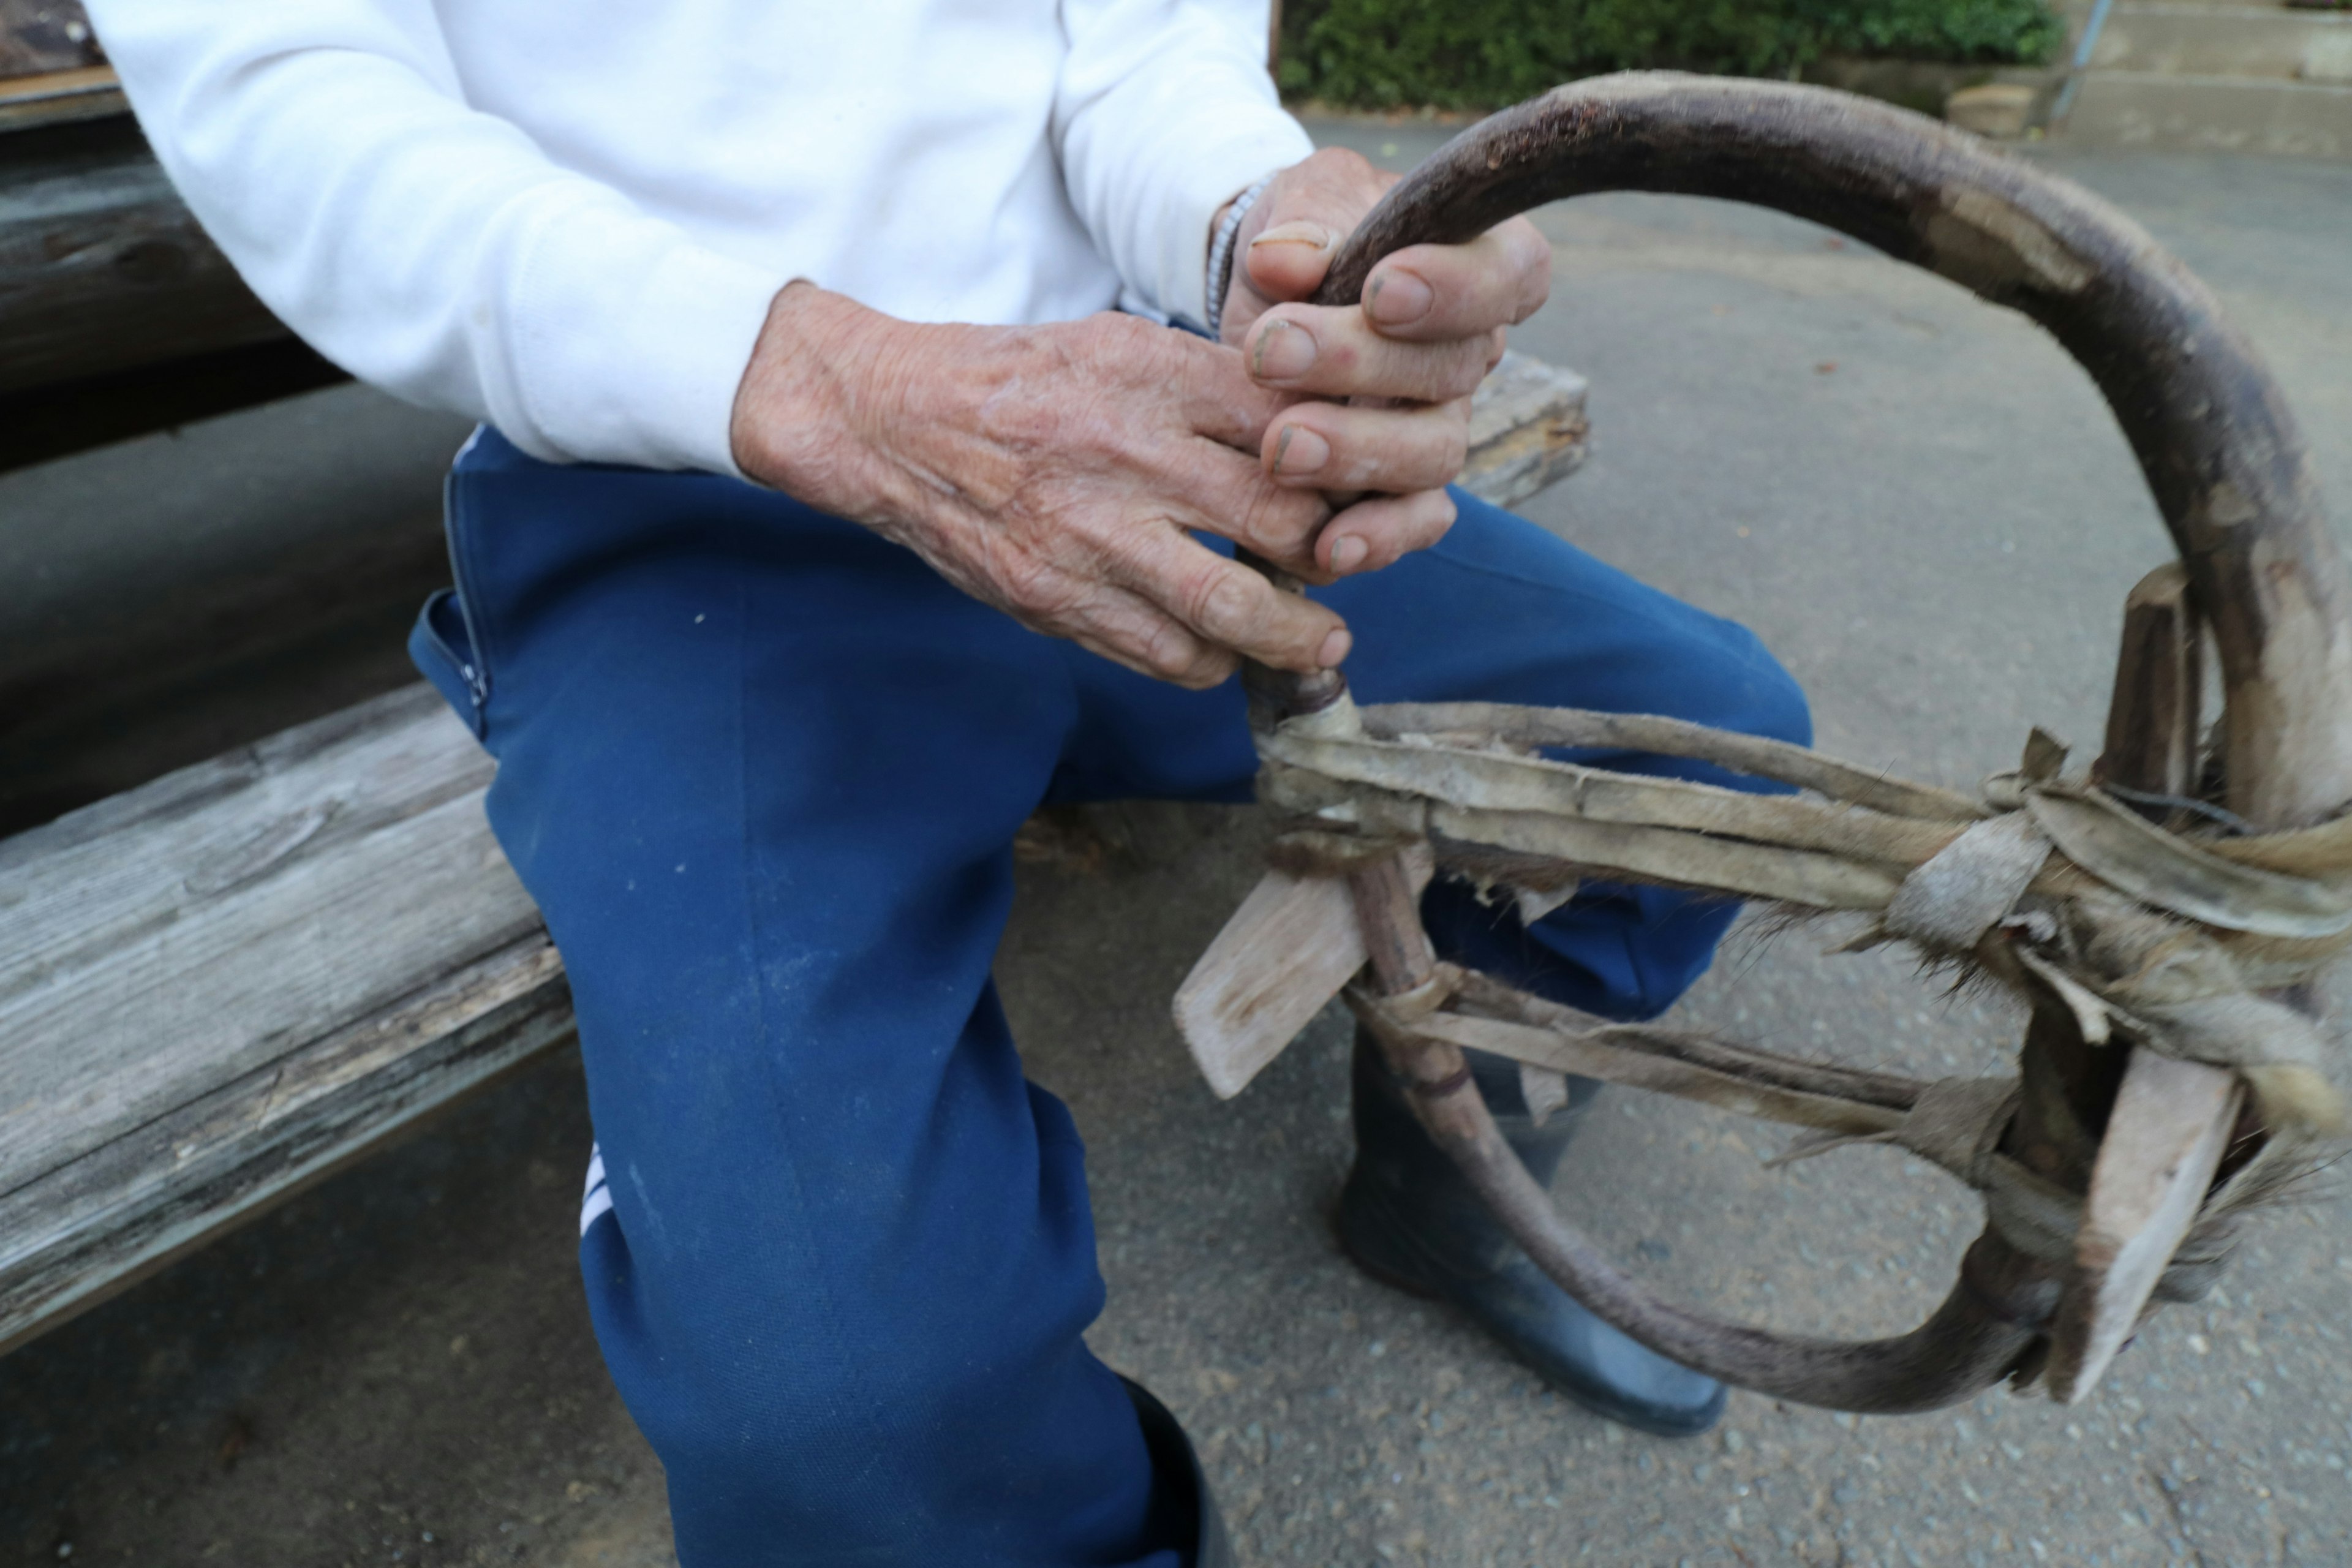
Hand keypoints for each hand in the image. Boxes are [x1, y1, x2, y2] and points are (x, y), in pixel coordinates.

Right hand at [731, 283, 1352, 688]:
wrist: (895, 423)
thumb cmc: (1025, 380)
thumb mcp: (1124, 344)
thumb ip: (1215, 386)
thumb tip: (1316, 434)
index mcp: (1154, 376)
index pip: (1289, 428)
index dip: (1344, 468)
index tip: (1363, 489)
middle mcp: (1129, 454)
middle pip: (1279, 518)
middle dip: (1335, 555)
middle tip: (1355, 568)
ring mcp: (1090, 534)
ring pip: (1228, 606)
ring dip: (1290, 636)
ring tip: (1322, 643)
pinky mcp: (1055, 598)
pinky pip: (1162, 652)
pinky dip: (1208, 660)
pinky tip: (1224, 652)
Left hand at [1218, 147, 1552, 574]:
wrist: (1269, 293)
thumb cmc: (1310, 232)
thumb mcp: (1305, 201)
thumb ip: (1306, 220)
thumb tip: (1282, 259)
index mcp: (1479, 261)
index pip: (1507, 275)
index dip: (1456, 289)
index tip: (1380, 290)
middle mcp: (1473, 350)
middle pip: (1453, 370)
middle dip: (1359, 366)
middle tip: (1270, 353)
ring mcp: (1441, 422)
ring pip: (1435, 454)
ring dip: (1356, 453)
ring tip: (1279, 447)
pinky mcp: (1403, 485)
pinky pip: (1416, 522)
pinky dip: (1377, 538)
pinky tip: (1328, 547)